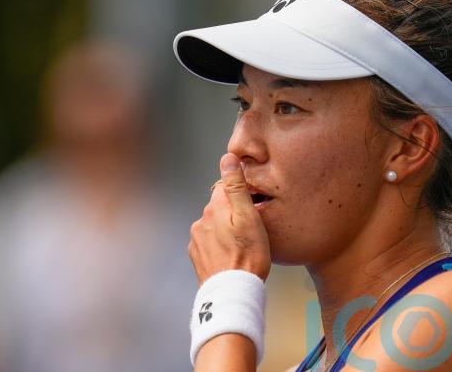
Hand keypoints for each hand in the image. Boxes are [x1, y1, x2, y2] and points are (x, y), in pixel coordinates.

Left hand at [188, 153, 270, 283]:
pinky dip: (220, 246)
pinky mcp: (197, 256)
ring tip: (244, 246)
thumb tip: (227, 159)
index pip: (227, 187)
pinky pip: (210, 243)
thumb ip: (236, 186)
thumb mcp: (249, 216)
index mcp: (215, 207)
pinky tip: (233, 256)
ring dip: (227, 231)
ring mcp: (197, 239)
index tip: (254, 206)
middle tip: (252, 230)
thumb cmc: (248, 256)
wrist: (233, 292)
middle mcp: (201, 220)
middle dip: (234, 213)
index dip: (243, 194)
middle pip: (221, 206)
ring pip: (215, 225)